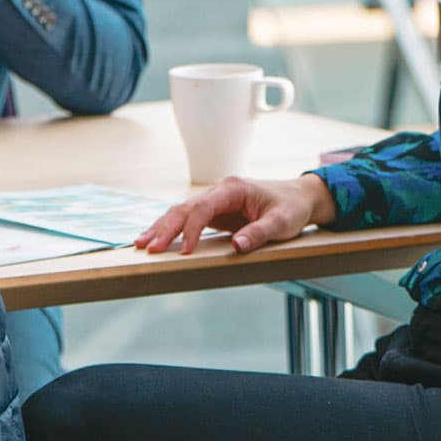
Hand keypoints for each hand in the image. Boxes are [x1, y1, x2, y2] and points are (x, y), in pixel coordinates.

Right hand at [133, 174, 335, 256]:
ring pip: (180, 212)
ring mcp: (213, 201)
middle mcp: (218, 191)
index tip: (186, 251)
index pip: (203, 208)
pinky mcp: (213, 212)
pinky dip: (170, 229)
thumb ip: (259, 234)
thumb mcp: (282, 223)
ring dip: (161, 228)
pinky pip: (187, 219)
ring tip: (142, 244)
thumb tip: (237, 247)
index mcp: (232, 189)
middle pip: (183, 208)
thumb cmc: (291, 208)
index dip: (192, 229)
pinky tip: (155, 239)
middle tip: (149, 248)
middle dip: (165, 228)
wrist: (298, 198)